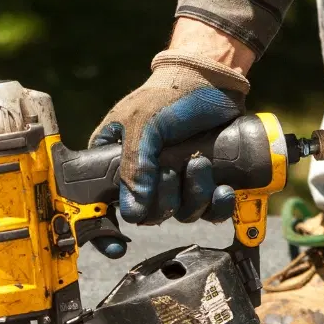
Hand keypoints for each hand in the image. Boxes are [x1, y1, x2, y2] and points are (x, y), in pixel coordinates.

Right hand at [88, 44, 249, 257]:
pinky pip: (207, 212)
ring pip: (179, 215)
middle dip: (166, 199)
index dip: (104, 231)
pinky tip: (223, 189)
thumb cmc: (170, 94)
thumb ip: (134, 165)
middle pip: (148, 216)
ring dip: (194, 196)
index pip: (99, 206)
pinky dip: (217, 206)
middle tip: (173, 169)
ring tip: (201, 164)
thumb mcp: (143, 124)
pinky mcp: (202, 184)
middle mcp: (142, 179)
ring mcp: (173, 183)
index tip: (115, 244)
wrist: (213, 79)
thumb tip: (132, 213)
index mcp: (114, 164)